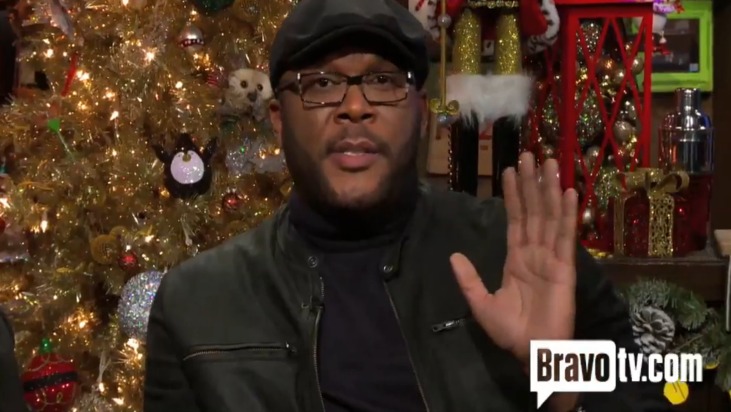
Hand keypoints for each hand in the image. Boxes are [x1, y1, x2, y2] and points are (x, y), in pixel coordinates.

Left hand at [450, 152, 578, 365]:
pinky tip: (569, 193)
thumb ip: (469, 279)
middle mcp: (535, 253)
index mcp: (516, 259)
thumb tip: (454, 256)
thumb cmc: (510, 332)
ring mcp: (551, 258)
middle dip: (532, 183)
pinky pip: (565, 237)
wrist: (532, 353)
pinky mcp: (564, 268)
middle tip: (531, 154)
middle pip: (534, 211)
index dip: (514, 195)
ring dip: (550, 189)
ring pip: (550, 217)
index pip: (515, 219)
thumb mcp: (481, 303)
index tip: (510, 170)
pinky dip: (568, 214)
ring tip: (550, 163)